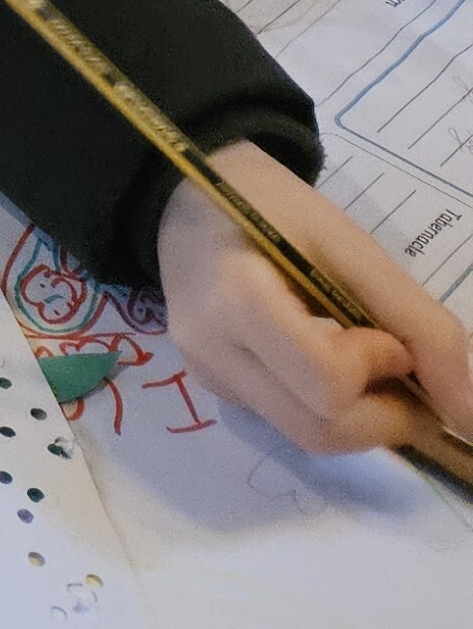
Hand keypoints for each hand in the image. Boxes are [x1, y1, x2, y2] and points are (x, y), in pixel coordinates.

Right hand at [158, 143, 472, 458]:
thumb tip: (470, 416)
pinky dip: (328, 407)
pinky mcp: (211, 387)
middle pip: (319, 428)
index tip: (389, 335)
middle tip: (407, 372)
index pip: (326, 382)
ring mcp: (205, 377)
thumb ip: (419, 325)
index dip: (378, 370)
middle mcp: (210, 352)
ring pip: (305, 437)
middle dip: (386, 415)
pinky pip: (285, 422)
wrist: (185, 191)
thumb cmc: (271, 205)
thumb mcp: (349, 244)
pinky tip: (330, 362)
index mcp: (235, 300)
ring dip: (362, 417)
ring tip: (373, 367)